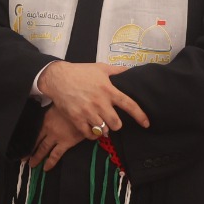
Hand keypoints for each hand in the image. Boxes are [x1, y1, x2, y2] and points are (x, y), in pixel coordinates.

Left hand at [27, 107, 87, 169]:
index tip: (23, 145)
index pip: (34, 132)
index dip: (28, 139)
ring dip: (37, 158)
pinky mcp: (66, 143)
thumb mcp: (59, 106)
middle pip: (36, 142)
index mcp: (46, 120)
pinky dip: (50, 162)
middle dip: (30, 151)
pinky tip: (46, 168)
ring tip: (32, 165)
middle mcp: (49, 129)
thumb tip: (50, 115)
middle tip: (24, 158)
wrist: (85, 110)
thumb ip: (52, 113)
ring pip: (43, 149)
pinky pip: (56, 155)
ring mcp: (56, 137)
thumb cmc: (73, 106)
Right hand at [35, 61, 150, 140]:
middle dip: (117, 124)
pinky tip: (92, 130)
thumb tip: (130, 69)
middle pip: (117, 123)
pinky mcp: (76, 119)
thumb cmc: (80, 71)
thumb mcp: (100, 68)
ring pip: (103, 130)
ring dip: (104, 130)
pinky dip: (92, 135)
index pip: (129, 105)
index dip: (140, 116)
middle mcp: (100, 103)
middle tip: (112, 121)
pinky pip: (89, 134)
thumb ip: (117, 70)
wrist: (58, 78)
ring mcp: (88, 112)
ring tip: (101, 126)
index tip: (146, 123)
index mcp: (108, 90)